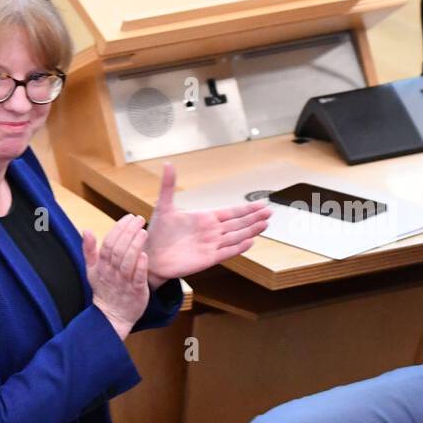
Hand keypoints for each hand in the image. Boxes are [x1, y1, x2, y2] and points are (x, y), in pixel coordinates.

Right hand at [84, 214, 149, 338]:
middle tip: (139, 219)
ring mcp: (124, 283)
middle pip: (119, 250)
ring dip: (135, 245)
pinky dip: (140, 267)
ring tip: (144, 231)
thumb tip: (86, 230)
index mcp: (101, 266)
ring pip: (128, 262)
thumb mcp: (92, 270)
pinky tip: (145, 255)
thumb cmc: (104, 290)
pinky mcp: (136, 292)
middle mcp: (112, 273)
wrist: (112, 317)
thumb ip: (89, 250)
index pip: (109, 244)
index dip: (118, 229)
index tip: (128, 217)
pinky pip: (137, 279)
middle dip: (129, 232)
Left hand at [143, 163, 270, 285]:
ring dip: (251, 230)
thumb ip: (168, 185)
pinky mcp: (208, 259)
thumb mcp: (163, 206)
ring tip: (265, 224)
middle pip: (239, 223)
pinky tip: (250, 242)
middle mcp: (212, 231)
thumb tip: (168, 164)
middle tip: (270, 212)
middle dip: (254, 217)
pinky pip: (227, 252)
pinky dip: (238, 247)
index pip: (232, 212)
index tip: (261, 203)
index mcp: (205, 218)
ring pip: (236, 236)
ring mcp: (212, 245)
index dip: (247, 208)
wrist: (151, 255)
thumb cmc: (158, 232)